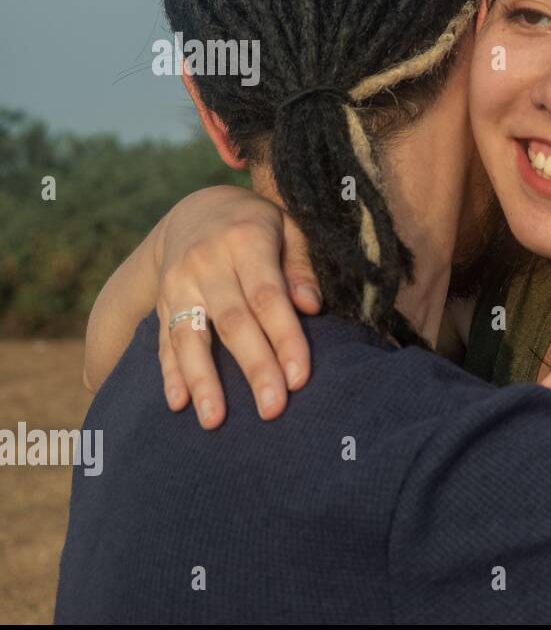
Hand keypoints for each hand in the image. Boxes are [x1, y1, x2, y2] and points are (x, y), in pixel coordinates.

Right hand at [155, 187, 319, 428]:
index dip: (284, 338)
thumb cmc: (260, 225)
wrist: (198, 209)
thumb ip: (300, 266)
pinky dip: (170, 373)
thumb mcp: (288, 227)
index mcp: (245, 241)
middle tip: (272, 410)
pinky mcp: (161, 301)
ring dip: (203, 380)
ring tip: (214, 420)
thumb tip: (311, 306)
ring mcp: (177, 283)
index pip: (268, 297)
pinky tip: (178, 404)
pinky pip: (163, 340)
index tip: (299, 378)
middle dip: (254, 368)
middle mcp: (205, 262)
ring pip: (189, 335)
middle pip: (233, 322)